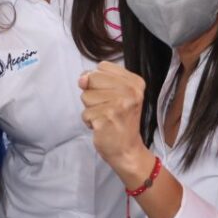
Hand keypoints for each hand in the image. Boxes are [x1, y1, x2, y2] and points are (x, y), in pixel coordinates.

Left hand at [79, 62, 151, 182]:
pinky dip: (90, 122)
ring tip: (105, 117)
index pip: (102, 67)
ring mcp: (119, 105)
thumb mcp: (115, 94)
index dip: (99, 81)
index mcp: (135, 82)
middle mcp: (130, 92)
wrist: (127, 150)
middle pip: (92, 79)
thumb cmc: (119, 120)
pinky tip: (102, 127)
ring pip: (86, 96)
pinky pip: (85, 113)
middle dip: (93, 94)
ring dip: (91, 109)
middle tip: (107, 108)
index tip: (111, 95)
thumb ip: (98, 79)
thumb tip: (82, 78)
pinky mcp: (107, 119)